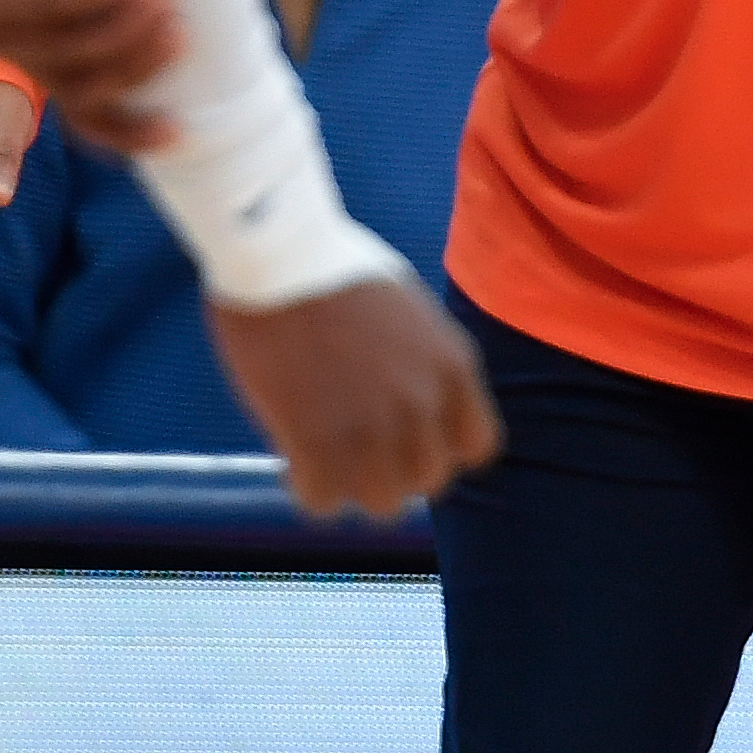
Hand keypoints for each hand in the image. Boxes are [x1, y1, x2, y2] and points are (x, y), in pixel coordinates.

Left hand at [0, 0, 179, 147]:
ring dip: (124, 33)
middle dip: (138, 68)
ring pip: (65, 50)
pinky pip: (42, 4)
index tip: (179, 129)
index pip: (75, 110)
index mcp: (14, 48)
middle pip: (80, 87)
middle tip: (182, 32)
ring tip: (167, 1)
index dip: (126, 132)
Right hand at [208, 276, 502, 520]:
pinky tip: (290, 456)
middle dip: (393, 467)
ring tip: (323, 454)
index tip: (408, 437)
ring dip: (352, 484)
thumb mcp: (407, 310)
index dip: (440, 447)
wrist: (276, 250)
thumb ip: (419, 364)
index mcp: (452, 365)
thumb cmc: (332, 266)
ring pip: (380, 502)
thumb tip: (406, 405)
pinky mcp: (316, 441)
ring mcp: (372, 427)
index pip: (476, 446)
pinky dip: (306, 486)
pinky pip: (322, 502)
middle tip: (355, 444)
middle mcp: (423, 403)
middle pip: (426, 480)